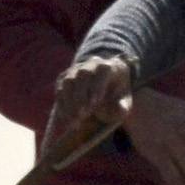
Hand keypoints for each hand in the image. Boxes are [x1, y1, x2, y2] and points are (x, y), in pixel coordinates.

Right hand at [41, 54, 134, 169]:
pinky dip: (62, 105)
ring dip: (69, 102)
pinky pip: (60, 90)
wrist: (104, 85)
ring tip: (74, 120)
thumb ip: (123, 107)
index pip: (102, 70)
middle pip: (82, 75)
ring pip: (68, 81)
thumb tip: (120, 111)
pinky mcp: (63, 78)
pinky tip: (66, 119)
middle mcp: (90, 64)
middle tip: (83, 115)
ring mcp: (75, 70)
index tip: (96, 104)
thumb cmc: (116, 94)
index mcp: (109, 66)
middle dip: (81, 96)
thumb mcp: (124, 101)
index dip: (98, 86)